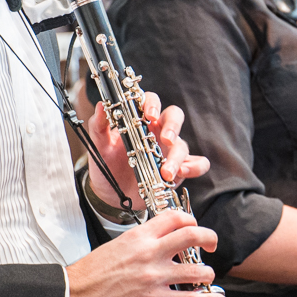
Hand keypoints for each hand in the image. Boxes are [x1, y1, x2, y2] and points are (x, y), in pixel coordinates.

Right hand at [67, 210, 225, 296]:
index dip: (190, 219)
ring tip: (207, 275)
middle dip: (209, 238)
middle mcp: (150, 253)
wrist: (77, 294)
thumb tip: (159, 240)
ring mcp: (154, 276)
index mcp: (139, 236)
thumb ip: (141, 241)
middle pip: (192, 236)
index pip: (174, 218)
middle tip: (211, 243)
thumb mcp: (117, 245)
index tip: (194, 225)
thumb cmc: (92, 272)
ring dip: (207, 273)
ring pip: (196, 270)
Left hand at [88, 92, 209, 209]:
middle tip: (165, 140)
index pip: (152, 102)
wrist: (110, 195)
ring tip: (165, 173)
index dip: (153, 105)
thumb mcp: (99, 145)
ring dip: (176, 158)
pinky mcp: (179, 169)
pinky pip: (198, 164)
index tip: (148, 116)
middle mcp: (158, 132)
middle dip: (173, 126)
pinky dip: (195, 167)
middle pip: (174, 116)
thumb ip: (99, 125)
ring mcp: (170, 151)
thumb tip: (101, 106)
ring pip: (182, 145)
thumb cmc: (107, 165)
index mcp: (140, 121)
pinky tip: (182, 174)